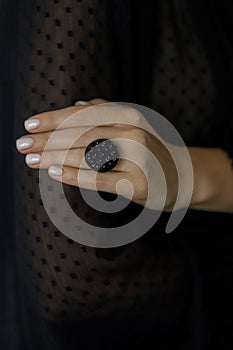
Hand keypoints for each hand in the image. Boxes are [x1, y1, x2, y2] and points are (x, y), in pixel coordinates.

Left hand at [16, 99, 181, 211]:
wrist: (181, 175)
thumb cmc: (149, 150)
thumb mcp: (131, 124)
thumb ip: (106, 113)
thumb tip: (76, 105)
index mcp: (129, 115)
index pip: (84, 114)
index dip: (54, 118)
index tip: (29, 124)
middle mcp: (133, 132)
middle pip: (81, 134)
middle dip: (47, 139)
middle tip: (22, 145)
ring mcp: (137, 158)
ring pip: (86, 155)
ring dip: (53, 156)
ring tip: (31, 159)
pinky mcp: (136, 183)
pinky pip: (98, 178)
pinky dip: (73, 174)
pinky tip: (53, 172)